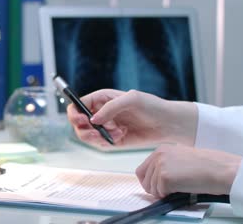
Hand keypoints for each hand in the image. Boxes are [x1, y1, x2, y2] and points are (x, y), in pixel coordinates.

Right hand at [66, 89, 197, 146]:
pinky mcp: (111, 139)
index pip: (77, 105)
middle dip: (84, 129)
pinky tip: (122, 136)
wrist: (167, 124)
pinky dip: (107, 142)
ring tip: (117, 133)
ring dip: (98, 137)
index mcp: (101, 98)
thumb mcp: (132, 99)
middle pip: (78, 123)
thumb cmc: (152, 106)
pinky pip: (99, 144)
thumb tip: (93, 119)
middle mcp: (100, 112)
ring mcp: (105, 126)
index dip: (75, 113)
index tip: (83, 120)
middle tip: (96, 132)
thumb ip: (110, 107)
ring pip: (86, 135)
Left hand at [136, 144, 241, 197]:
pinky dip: (168, 196)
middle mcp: (158, 155)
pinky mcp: (164, 177)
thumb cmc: (208, 165)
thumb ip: (167, 164)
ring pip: (150, 188)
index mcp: (161, 149)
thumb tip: (156, 179)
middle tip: (168, 192)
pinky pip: (159, 193)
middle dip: (154, 188)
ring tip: (178, 189)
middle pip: (143, 179)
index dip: (149, 181)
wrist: (221, 169)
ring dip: (162, 193)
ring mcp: (160, 165)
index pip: (142, 169)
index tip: (157, 187)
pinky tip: (181, 190)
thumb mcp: (182, 158)